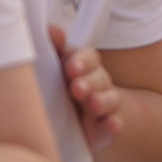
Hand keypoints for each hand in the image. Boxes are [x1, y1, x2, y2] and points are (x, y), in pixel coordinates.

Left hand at [50, 26, 124, 151]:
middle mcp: (93, 85)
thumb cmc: (49, 89)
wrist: (56, 125)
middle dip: (89, 82)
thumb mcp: (47, 68)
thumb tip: (52, 30)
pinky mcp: (102, 130)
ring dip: (103, 100)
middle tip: (76, 89)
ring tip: (93, 104)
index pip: (87, 58)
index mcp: (79, 68)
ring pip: (110, 100)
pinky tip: (114, 124)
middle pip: (99, 78)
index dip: (82, 61)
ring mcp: (100, 108)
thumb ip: (49, 48)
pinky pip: (113, 126)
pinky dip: (114, 125)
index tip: (71, 68)